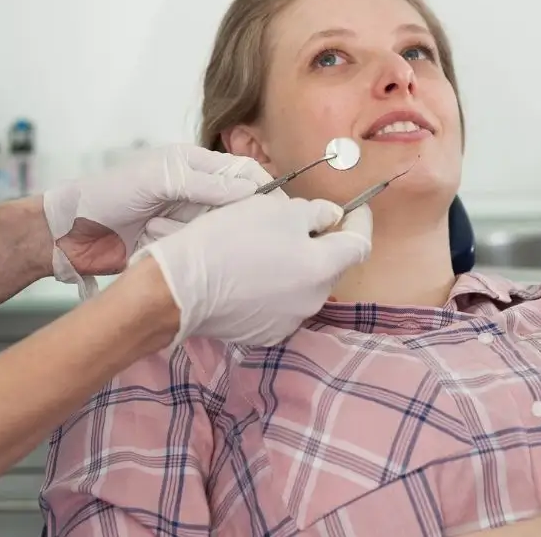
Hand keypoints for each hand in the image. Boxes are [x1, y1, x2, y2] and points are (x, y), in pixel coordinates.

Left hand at [42, 145, 271, 289]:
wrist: (69, 236)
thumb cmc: (107, 197)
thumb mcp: (158, 181)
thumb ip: (202, 184)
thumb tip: (249, 192)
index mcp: (190, 163)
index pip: (240, 170)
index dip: (263, 187)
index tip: (283, 210)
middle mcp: (193, 188)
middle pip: (238, 200)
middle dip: (254, 217)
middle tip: (277, 237)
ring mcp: (186, 218)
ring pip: (226, 227)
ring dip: (232, 238)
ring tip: (255, 253)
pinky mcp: (178, 245)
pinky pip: (207, 248)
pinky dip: (213, 254)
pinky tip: (228, 265)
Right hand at [138, 193, 371, 345]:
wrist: (180, 288)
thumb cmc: (229, 240)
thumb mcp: (276, 210)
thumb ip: (314, 213)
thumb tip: (330, 218)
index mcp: (322, 269)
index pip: (359, 244)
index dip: (360, 220)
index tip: (355, 207)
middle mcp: (313, 301)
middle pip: (331, 266)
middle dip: (324, 242)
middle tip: (304, 220)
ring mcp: (288, 322)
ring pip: (305, 285)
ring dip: (299, 264)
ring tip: (271, 244)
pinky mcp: (263, 333)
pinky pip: (281, 302)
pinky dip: (277, 284)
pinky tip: (253, 271)